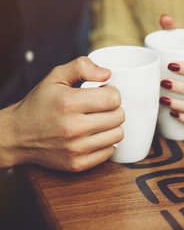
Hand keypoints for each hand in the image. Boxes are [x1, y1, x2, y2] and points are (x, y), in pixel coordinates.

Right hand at [0, 57, 123, 171]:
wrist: (17, 135)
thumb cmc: (40, 104)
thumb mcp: (55, 76)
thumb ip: (82, 66)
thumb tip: (108, 73)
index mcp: (69, 103)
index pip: (113, 98)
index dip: (112, 93)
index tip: (103, 94)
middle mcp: (73, 128)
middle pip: (119, 116)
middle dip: (114, 108)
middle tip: (101, 108)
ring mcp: (76, 149)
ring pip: (118, 134)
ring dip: (112, 126)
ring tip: (98, 121)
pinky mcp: (78, 164)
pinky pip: (109, 151)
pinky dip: (105, 143)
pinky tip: (93, 136)